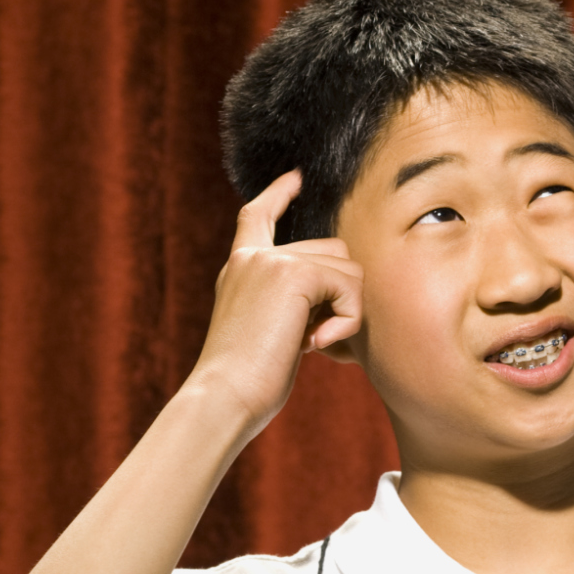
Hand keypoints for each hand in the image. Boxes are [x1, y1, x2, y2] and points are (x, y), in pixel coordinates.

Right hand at [188, 168, 364, 438]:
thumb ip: (292, 306)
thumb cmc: (248, 384)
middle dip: (341, 295)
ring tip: (314, 345)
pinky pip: (350, 285)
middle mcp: (254, 257)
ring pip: (347, 267)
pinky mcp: (293, 274)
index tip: (296, 177)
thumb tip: (337, 295)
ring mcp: (272, 261)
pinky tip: (318, 345)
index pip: (258, 217)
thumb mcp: (268, 334)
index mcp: (240, 269)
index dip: (279, 194)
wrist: (224, 395)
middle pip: (332, 250)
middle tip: (317, 340)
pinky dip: (348, 319)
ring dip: (346, 310)